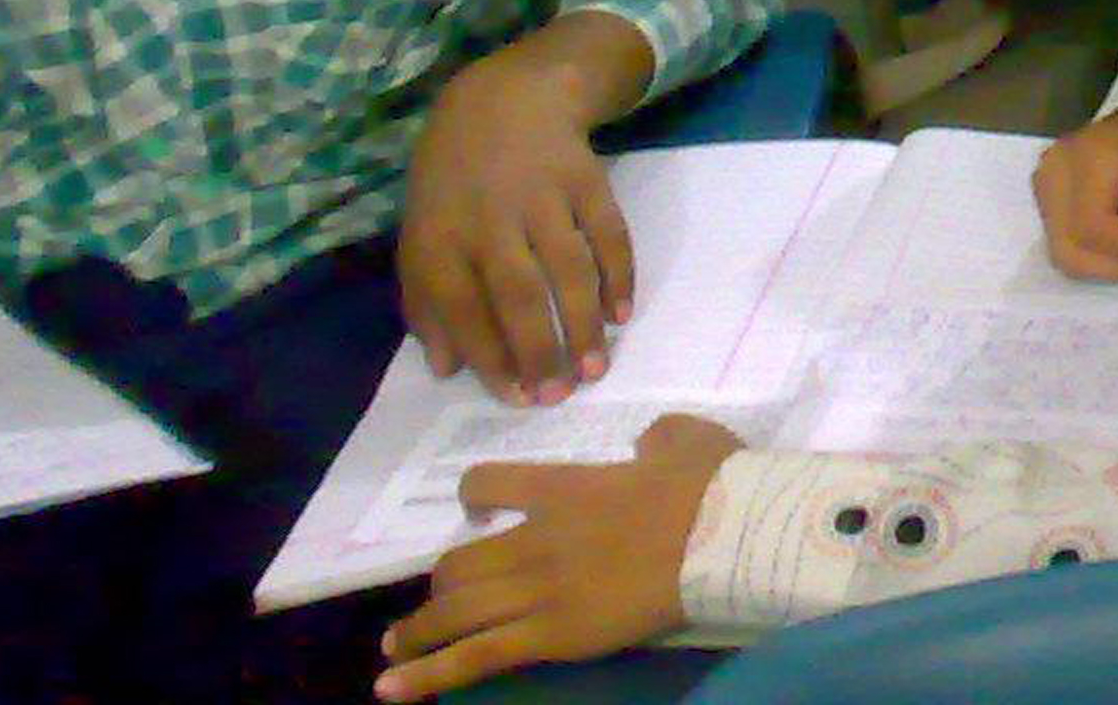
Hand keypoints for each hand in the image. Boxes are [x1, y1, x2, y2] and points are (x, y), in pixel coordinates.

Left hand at [372, 416, 736, 700]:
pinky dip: (429, 676)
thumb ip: (654, 440)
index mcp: (561, 486)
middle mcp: (534, 538)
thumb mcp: (681, 438)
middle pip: (457, 563)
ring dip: (417, 633)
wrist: (724, 533)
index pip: (487, 484)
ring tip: (395, 651)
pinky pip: (475, 656)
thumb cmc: (709, 485)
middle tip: (439, 601)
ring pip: (453, 612)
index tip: (473, 509)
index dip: (472, 497)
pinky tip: (392, 690)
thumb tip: (647, 447)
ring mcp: (538, 589)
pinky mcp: (551, 634)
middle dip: (442, 585)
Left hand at [400, 48, 635, 404]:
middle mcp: (491, 217)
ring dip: (583, 323)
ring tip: (595, 369)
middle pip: (519, 293)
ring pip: (568, 268)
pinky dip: (619, 275)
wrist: (504, 99)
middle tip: (559, 395)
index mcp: (441, 234)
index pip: (462, 307)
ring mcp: (543, 195)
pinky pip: (608, 233)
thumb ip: (427, 301)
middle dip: (540, 350)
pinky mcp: (587, 178)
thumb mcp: (421, 234)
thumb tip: (447, 368)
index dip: (489, 357)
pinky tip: (621, 314)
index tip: (515, 398)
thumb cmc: (455, 182)